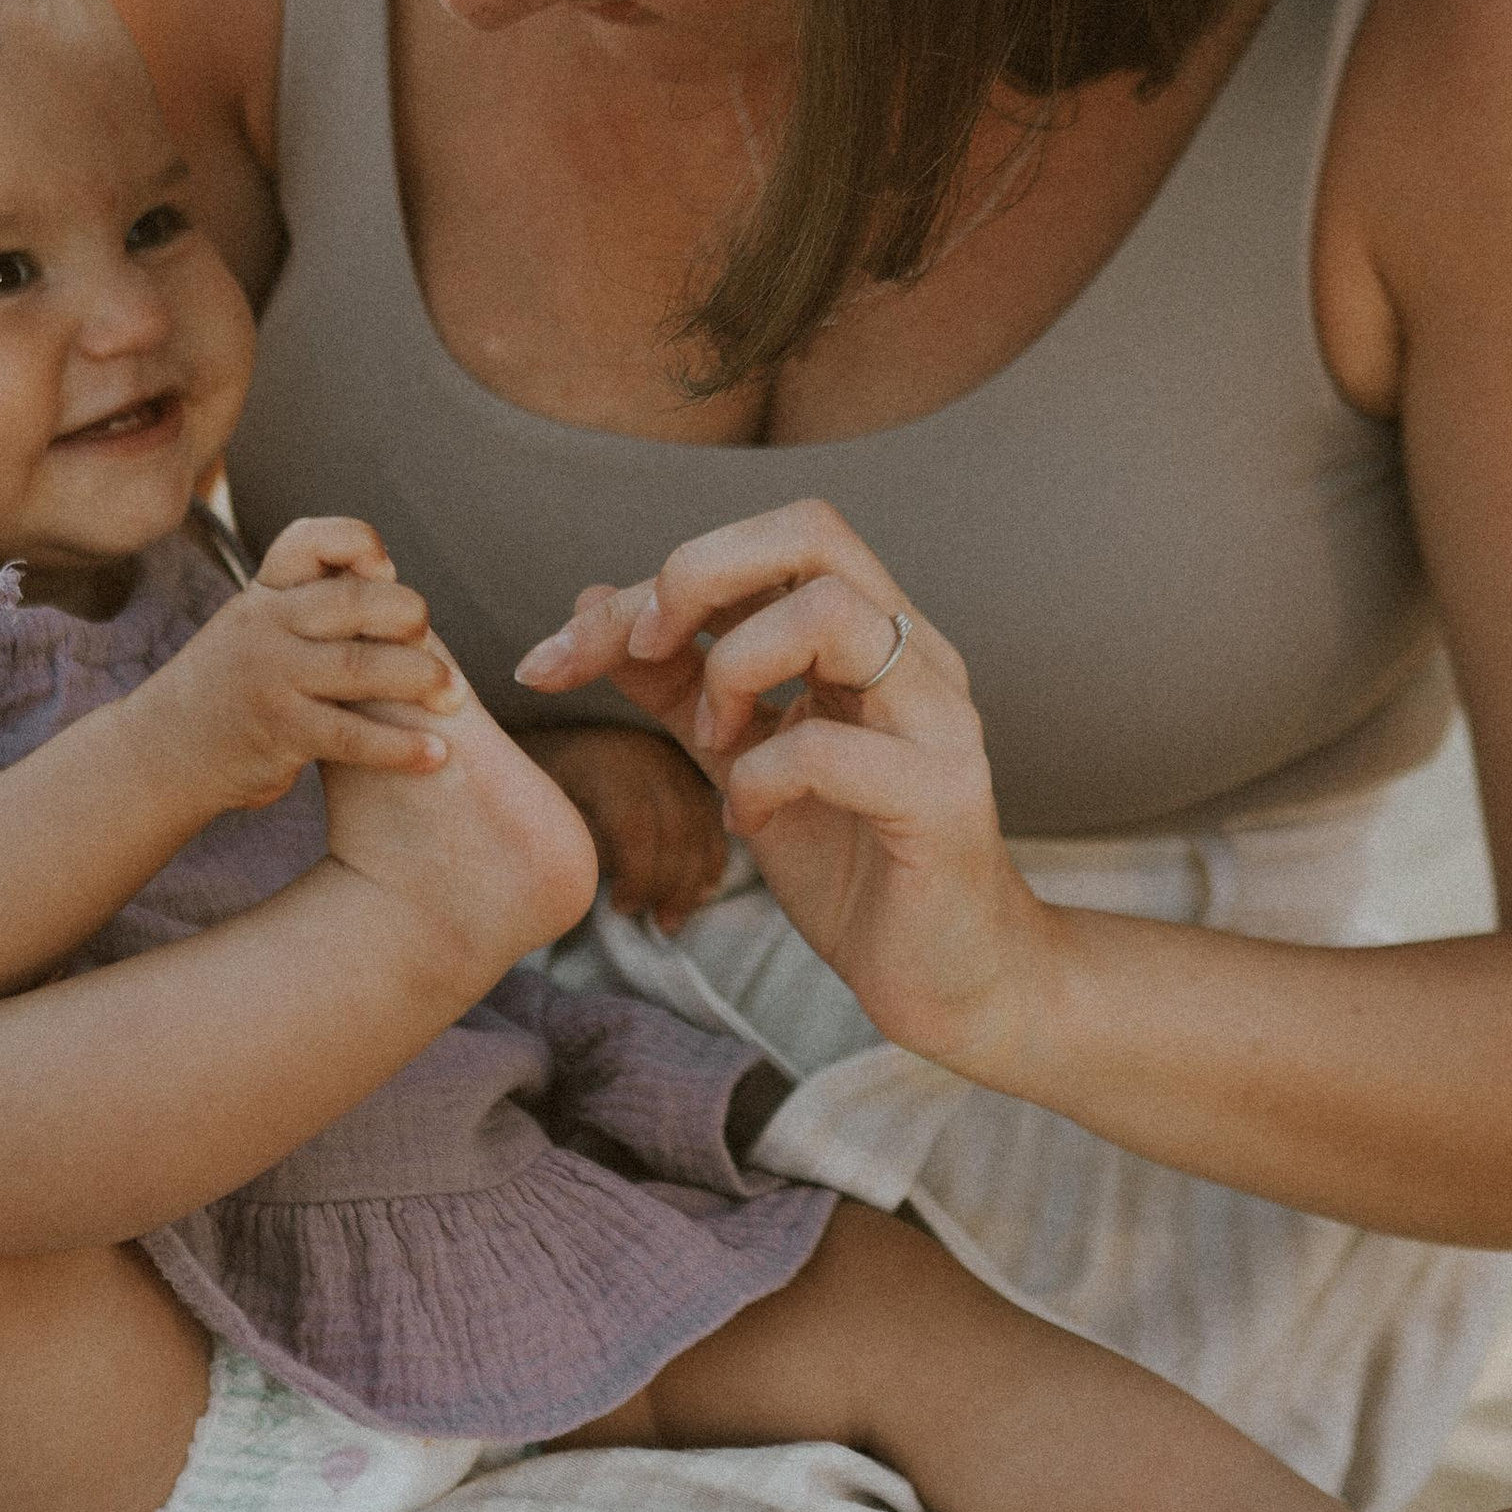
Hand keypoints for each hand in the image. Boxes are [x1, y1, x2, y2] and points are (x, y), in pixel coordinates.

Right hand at [137, 517, 461, 812]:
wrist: (164, 749)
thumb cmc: (235, 685)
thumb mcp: (259, 625)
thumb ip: (313, 604)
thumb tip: (394, 583)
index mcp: (265, 591)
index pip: (310, 540)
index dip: (359, 544)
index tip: (386, 570)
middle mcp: (266, 624)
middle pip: (354, 600)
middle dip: (409, 617)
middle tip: (432, 643)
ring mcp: (271, 677)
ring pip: (361, 666)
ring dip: (421, 679)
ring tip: (453, 697)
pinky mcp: (281, 731)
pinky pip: (353, 736)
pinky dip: (402, 747)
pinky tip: (435, 753)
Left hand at [515, 503, 1051, 1066]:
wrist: (953, 980)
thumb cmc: (854, 867)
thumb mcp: (743, 761)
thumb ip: (679, 684)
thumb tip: (595, 606)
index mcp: (872, 635)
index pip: (766, 543)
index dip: (650, 582)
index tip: (558, 657)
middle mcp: (916, 655)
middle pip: (811, 531)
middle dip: (694, 576)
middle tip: (640, 652)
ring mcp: (937, 720)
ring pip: (830, 612)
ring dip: (734, 668)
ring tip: (713, 743)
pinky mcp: (940, 798)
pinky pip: (827, 748)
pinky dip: (759, 775)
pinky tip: (747, 820)